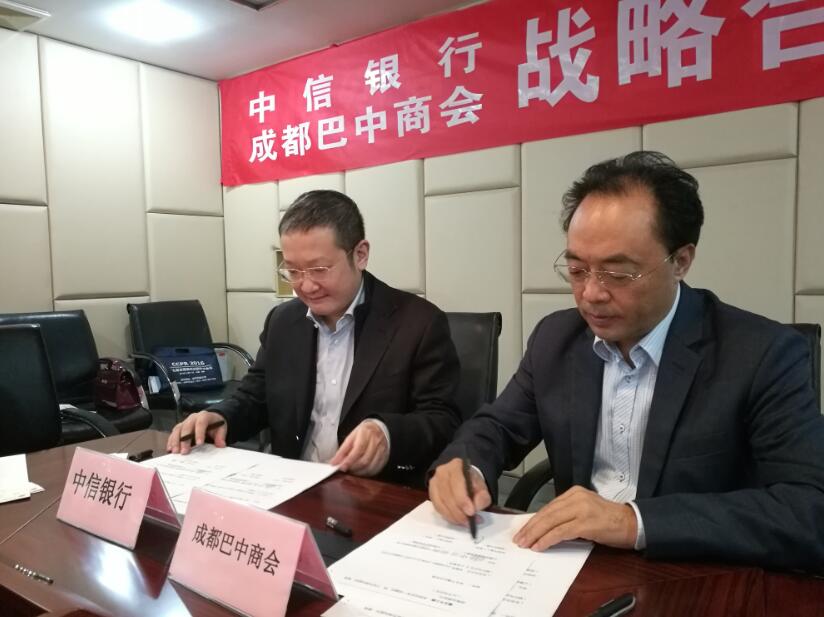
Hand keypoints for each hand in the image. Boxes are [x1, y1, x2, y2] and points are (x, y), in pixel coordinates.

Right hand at [166, 410, 227, 453]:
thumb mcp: (221, 428)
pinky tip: (170, 449)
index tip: (199, 444)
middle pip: (186, 427)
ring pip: (177, 429)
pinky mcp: (180, 427)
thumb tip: (220, 445)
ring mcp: (185, 422)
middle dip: (185, 440)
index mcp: (204, 416)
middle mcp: (192, 418)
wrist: (211, 419)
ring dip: (175, 441)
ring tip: (175, 452)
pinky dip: (171, 441)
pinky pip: (173, 433)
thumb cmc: (215, 424)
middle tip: (184, 452)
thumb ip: (221, 436)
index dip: (199, 433)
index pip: (201, 423)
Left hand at [330, 420, 388, 475]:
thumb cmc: (363, 434)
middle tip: (345, 469)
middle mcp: (376, 442)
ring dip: (359, 472)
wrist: (377, 430)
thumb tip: (334, 462)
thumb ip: (342, 451)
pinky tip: (360, 471)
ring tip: (351, 470)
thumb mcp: (351, 438)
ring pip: (370, 467)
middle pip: (364, 460)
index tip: (341, 467)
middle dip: (353, 467)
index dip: (349, 460)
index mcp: (366, 434)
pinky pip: (376, 470)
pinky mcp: (384, 458)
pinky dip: (366, 473)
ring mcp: (382, 451)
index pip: (358, 449)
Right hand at [429, 457, 491, 526]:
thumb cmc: (472, 482)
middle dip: (458, 511)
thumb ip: (482, 497)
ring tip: (464, 522)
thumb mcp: (482, 487)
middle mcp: (442, 472)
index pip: (457, 482)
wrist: (463, 478)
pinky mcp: (431, 492)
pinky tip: (456, 519)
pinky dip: (447, 516)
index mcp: (456, 466)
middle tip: (469, 521)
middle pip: (447, 494)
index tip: (471, 512)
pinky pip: (437, 507)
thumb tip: (476, 507)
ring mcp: (434, 482)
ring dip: (452, 516)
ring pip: (440, 502)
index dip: (462, 499)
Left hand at [512, 486, 636, 550]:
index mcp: (574, 492)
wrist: (632, 524)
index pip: (549, 507)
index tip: (523, 530)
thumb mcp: (585, 511)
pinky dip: (548, 539)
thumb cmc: (609, 521)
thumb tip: (544, 527)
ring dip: (535, 534)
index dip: (534, 520)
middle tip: (519, 539)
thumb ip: (567, 514)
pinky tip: (539, 546)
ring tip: (525, 544)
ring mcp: (581, 509)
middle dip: (531, 527)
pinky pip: (561, 531)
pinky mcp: (586, 523)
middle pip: (547, 513)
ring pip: (551, 521)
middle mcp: (576, 497)